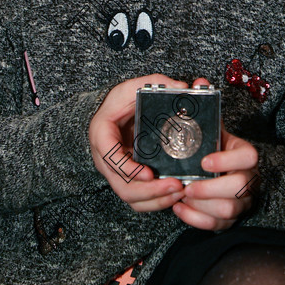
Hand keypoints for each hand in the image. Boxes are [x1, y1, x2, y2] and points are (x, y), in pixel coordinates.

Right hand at [89, 74, 188, 212]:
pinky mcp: (128, 179)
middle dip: (150, 192)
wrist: (110, 113)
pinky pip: (139, 198)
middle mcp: (105, 159)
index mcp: (102, 135)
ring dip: (155, 200)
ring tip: (179, 192)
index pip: (110, 158)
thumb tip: (183, 87)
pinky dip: (156, 201)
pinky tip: (175, 195)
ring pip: (131, 198)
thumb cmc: (118, 101)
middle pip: (122, 187)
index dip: (129, 169)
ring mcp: (116, 172)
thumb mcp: (132, 87)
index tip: (150, 174)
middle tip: (175, 186)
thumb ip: (156, 82)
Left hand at [171, 78, 259, 231]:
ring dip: (202, 206)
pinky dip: (197, 219)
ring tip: (181, 197)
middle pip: (239, 189)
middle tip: (187, 186)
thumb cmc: (207, 144)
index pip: (249, 157)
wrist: (207, 166)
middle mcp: (247, 178)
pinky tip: (179, 209)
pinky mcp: (228, 218)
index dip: (228, 160)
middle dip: (210, 190)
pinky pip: (217, 226)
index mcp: (243, 152)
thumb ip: (203, 105)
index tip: (204, 161)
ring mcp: (240, 200)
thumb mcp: (207, 124)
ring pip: (229, 211)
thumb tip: (199, 82)